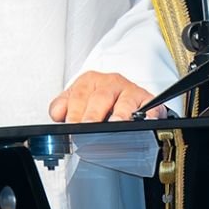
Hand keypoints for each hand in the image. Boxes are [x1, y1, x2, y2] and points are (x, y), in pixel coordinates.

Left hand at [48, 71, 166, 122]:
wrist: (124, 91)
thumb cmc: (98, 98)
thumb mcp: (77, 98)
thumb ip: (62, 106)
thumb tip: (57, 114)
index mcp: (90, 81)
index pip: (79, 95)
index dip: (73, 112)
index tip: (70, 126)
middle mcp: (111, 83)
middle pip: (101, 97)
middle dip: (93, 115)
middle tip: (88, 128)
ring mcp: (130, 91)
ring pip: (125, 102)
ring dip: (120, 114)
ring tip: (116, 124)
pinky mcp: (148, 100)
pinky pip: (151, 106)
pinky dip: (150, 114)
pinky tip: (146, 121)